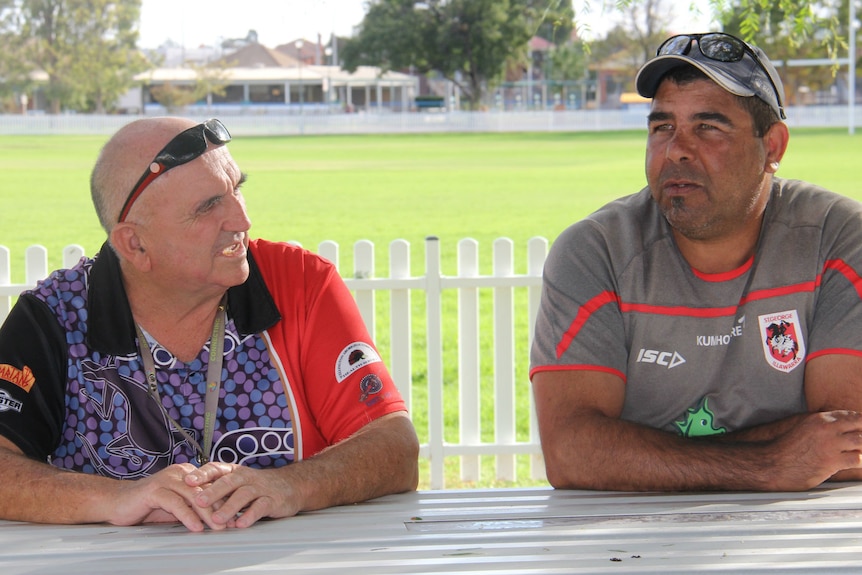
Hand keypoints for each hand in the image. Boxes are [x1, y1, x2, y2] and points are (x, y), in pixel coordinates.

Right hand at [107, 463, 225, 531]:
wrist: (117, 502)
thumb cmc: (147, 505)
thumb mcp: (176, 506)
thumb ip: (193, 508)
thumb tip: (217, 519)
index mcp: (187, 473)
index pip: (211, 486)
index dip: (224, 502)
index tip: (235, 516)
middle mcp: (179, 473)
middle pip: (206, 490)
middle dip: (220, 508)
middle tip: (231, 523)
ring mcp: (167, 479)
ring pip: (193, 496)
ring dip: (207, 514)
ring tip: (217, 527)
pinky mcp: (155, 490)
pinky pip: (176, 503)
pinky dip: (188, 516)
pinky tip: (196, 527)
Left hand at [184, 462, 300, 528]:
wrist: (291, 485)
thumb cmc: (257, 485)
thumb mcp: (237, 482)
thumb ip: (216, 489)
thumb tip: (188, 497)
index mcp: (234, 471)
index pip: (216, 469)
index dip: (202, 474)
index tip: (187, 481)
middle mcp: (246, 477)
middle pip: (228, 482)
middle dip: (213, 491)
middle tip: (199, 501)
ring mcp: (260, 488)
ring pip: (243, 495)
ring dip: (229, 507)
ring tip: (217, 519)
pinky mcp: (273, 500)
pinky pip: (261, 506)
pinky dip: (250, 515)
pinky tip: (241, 523)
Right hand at [768, 410, 861, 489]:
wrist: (772, 463)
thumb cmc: (784, 447)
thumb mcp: (801, 426)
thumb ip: (819, 424)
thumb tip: (834, 427)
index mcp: (819, 418)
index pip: (851, 416)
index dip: (861, 421)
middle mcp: (827, 428)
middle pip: (860, 425)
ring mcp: (830, 445)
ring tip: (861, 450)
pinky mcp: (831, 461)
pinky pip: (857, 459)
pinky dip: (861, 461)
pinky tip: (859, 462)